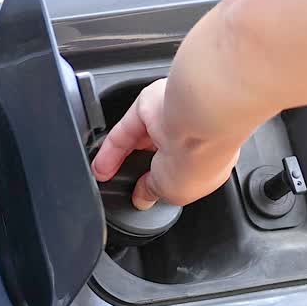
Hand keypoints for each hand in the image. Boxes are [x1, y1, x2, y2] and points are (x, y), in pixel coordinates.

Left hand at [90, 79, 241, 209]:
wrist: (199, 123)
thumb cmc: (202, 160)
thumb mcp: (176, 193)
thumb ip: (155, 193)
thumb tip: (142, 199)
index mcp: (206, 159)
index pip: (179, 171)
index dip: (160, 185)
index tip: (143, 196)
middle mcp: (189, 136)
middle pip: (155, 154)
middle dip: (137, 170)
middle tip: (123, 186)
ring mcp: (168, 120)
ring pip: (136, 140)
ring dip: (117, 160)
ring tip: (104, 177)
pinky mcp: (148, 106)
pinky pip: (125, 129)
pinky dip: (111, 148)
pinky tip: (100, 166)